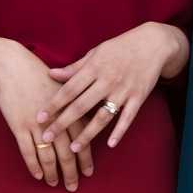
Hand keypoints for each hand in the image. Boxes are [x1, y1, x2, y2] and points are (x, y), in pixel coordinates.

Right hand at [0, 36, 91, 190]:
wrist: (13, 66)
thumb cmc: (40, 76)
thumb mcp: (64, 88)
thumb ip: (77, 107)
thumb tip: (89, 123)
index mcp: (70, 110)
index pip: (83, 139)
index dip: (86, 158)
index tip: (89, 172)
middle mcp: (56, 119)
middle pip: (67, 151)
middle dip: (71, 171)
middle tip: (73, 186)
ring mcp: (37, 123)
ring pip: (48, 154)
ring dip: (53, 172)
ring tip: (56, 183)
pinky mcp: (19, 125)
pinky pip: (28, 150)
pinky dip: (34, 165)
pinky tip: (38, 175)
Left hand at [36, 22, 188, 151]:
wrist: (153, 44)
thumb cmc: (120, 47)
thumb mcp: (96, 53)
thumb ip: (75, 68)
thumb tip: (51, 74)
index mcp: (94, 68)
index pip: (69, 90)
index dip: (53, 104)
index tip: (39, 118)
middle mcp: (107, 80)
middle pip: (81, 106)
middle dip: (62, 123)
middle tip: (47, 137)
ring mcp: (124, 90)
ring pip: (103, 116)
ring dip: (87, 134)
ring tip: (74, 148)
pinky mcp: (139, 97)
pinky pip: (128, 118)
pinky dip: (119, 132)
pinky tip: (110, 144)